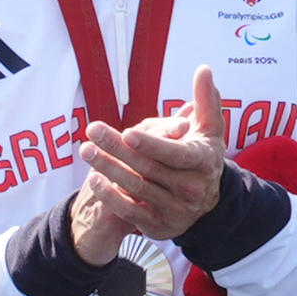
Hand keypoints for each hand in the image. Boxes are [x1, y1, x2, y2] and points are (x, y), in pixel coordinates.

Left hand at [78, 70, 234, 243]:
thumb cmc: (201, 157)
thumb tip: (204, 69)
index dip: (152, 144)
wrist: (206, 203)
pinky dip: (110, 196)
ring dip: (108, 169)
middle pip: (149, 168)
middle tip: (92, 130)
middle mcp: (192, 189)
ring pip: (136, 188)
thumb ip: (206, 100)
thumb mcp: (210, 131)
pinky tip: (93, 179)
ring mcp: (176, 210)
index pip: (176, 154)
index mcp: (204, 163)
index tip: (128, 132)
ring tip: (86, 150)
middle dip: (117, 148)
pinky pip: (130, 211)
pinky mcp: (159, 225)